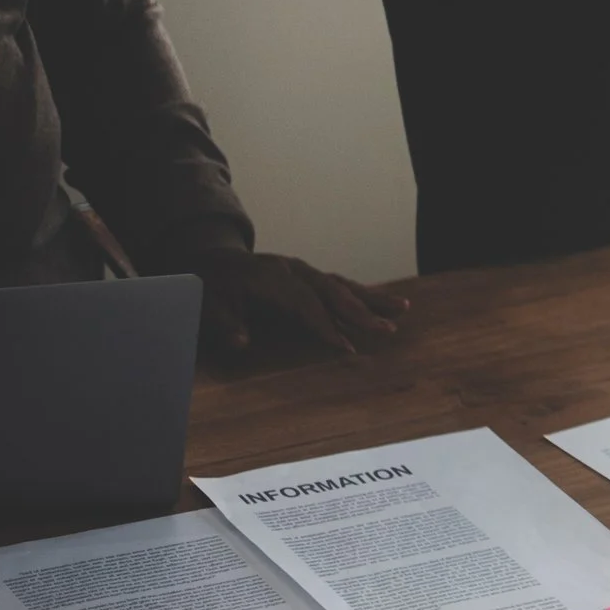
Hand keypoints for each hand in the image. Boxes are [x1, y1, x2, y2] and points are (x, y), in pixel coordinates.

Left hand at [190, 247, 407, 354]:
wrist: (206, 263)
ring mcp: (301, 270)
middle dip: (361, 311)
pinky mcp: (306, 275)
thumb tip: (242, 342)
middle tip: (387, 330)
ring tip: (402, 309)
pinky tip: (385, 303)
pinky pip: (337, 284)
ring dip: (372, 298)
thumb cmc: (207, 289)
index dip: (325, 324)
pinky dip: (361, 294)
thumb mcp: (206, 306)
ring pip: (340, 284)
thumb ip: (224, 324)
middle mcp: (289, 269)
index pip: (303, 302)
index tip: (345, 346)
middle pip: (331, 290)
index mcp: (268, 277)